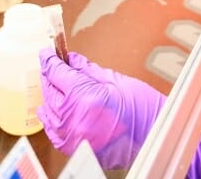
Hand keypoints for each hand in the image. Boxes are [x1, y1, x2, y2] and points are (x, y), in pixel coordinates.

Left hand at [37, 48, 163, 169]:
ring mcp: (71, 134)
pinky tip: (50, 109)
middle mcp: (73, 116)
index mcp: (83, 95)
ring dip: (49, 95)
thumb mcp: (115, 80)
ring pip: (48, 110)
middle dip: (50, 75)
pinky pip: (53, 131)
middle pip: (49, 89)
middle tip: (52, 65)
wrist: (154, 138)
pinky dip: (50, 118)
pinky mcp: (73, 147)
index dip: (49, 59)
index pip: (56, 72)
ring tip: (54, 85)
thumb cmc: (142, 110)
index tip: (47, 53)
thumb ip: (87, 70)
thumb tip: (72, 60)